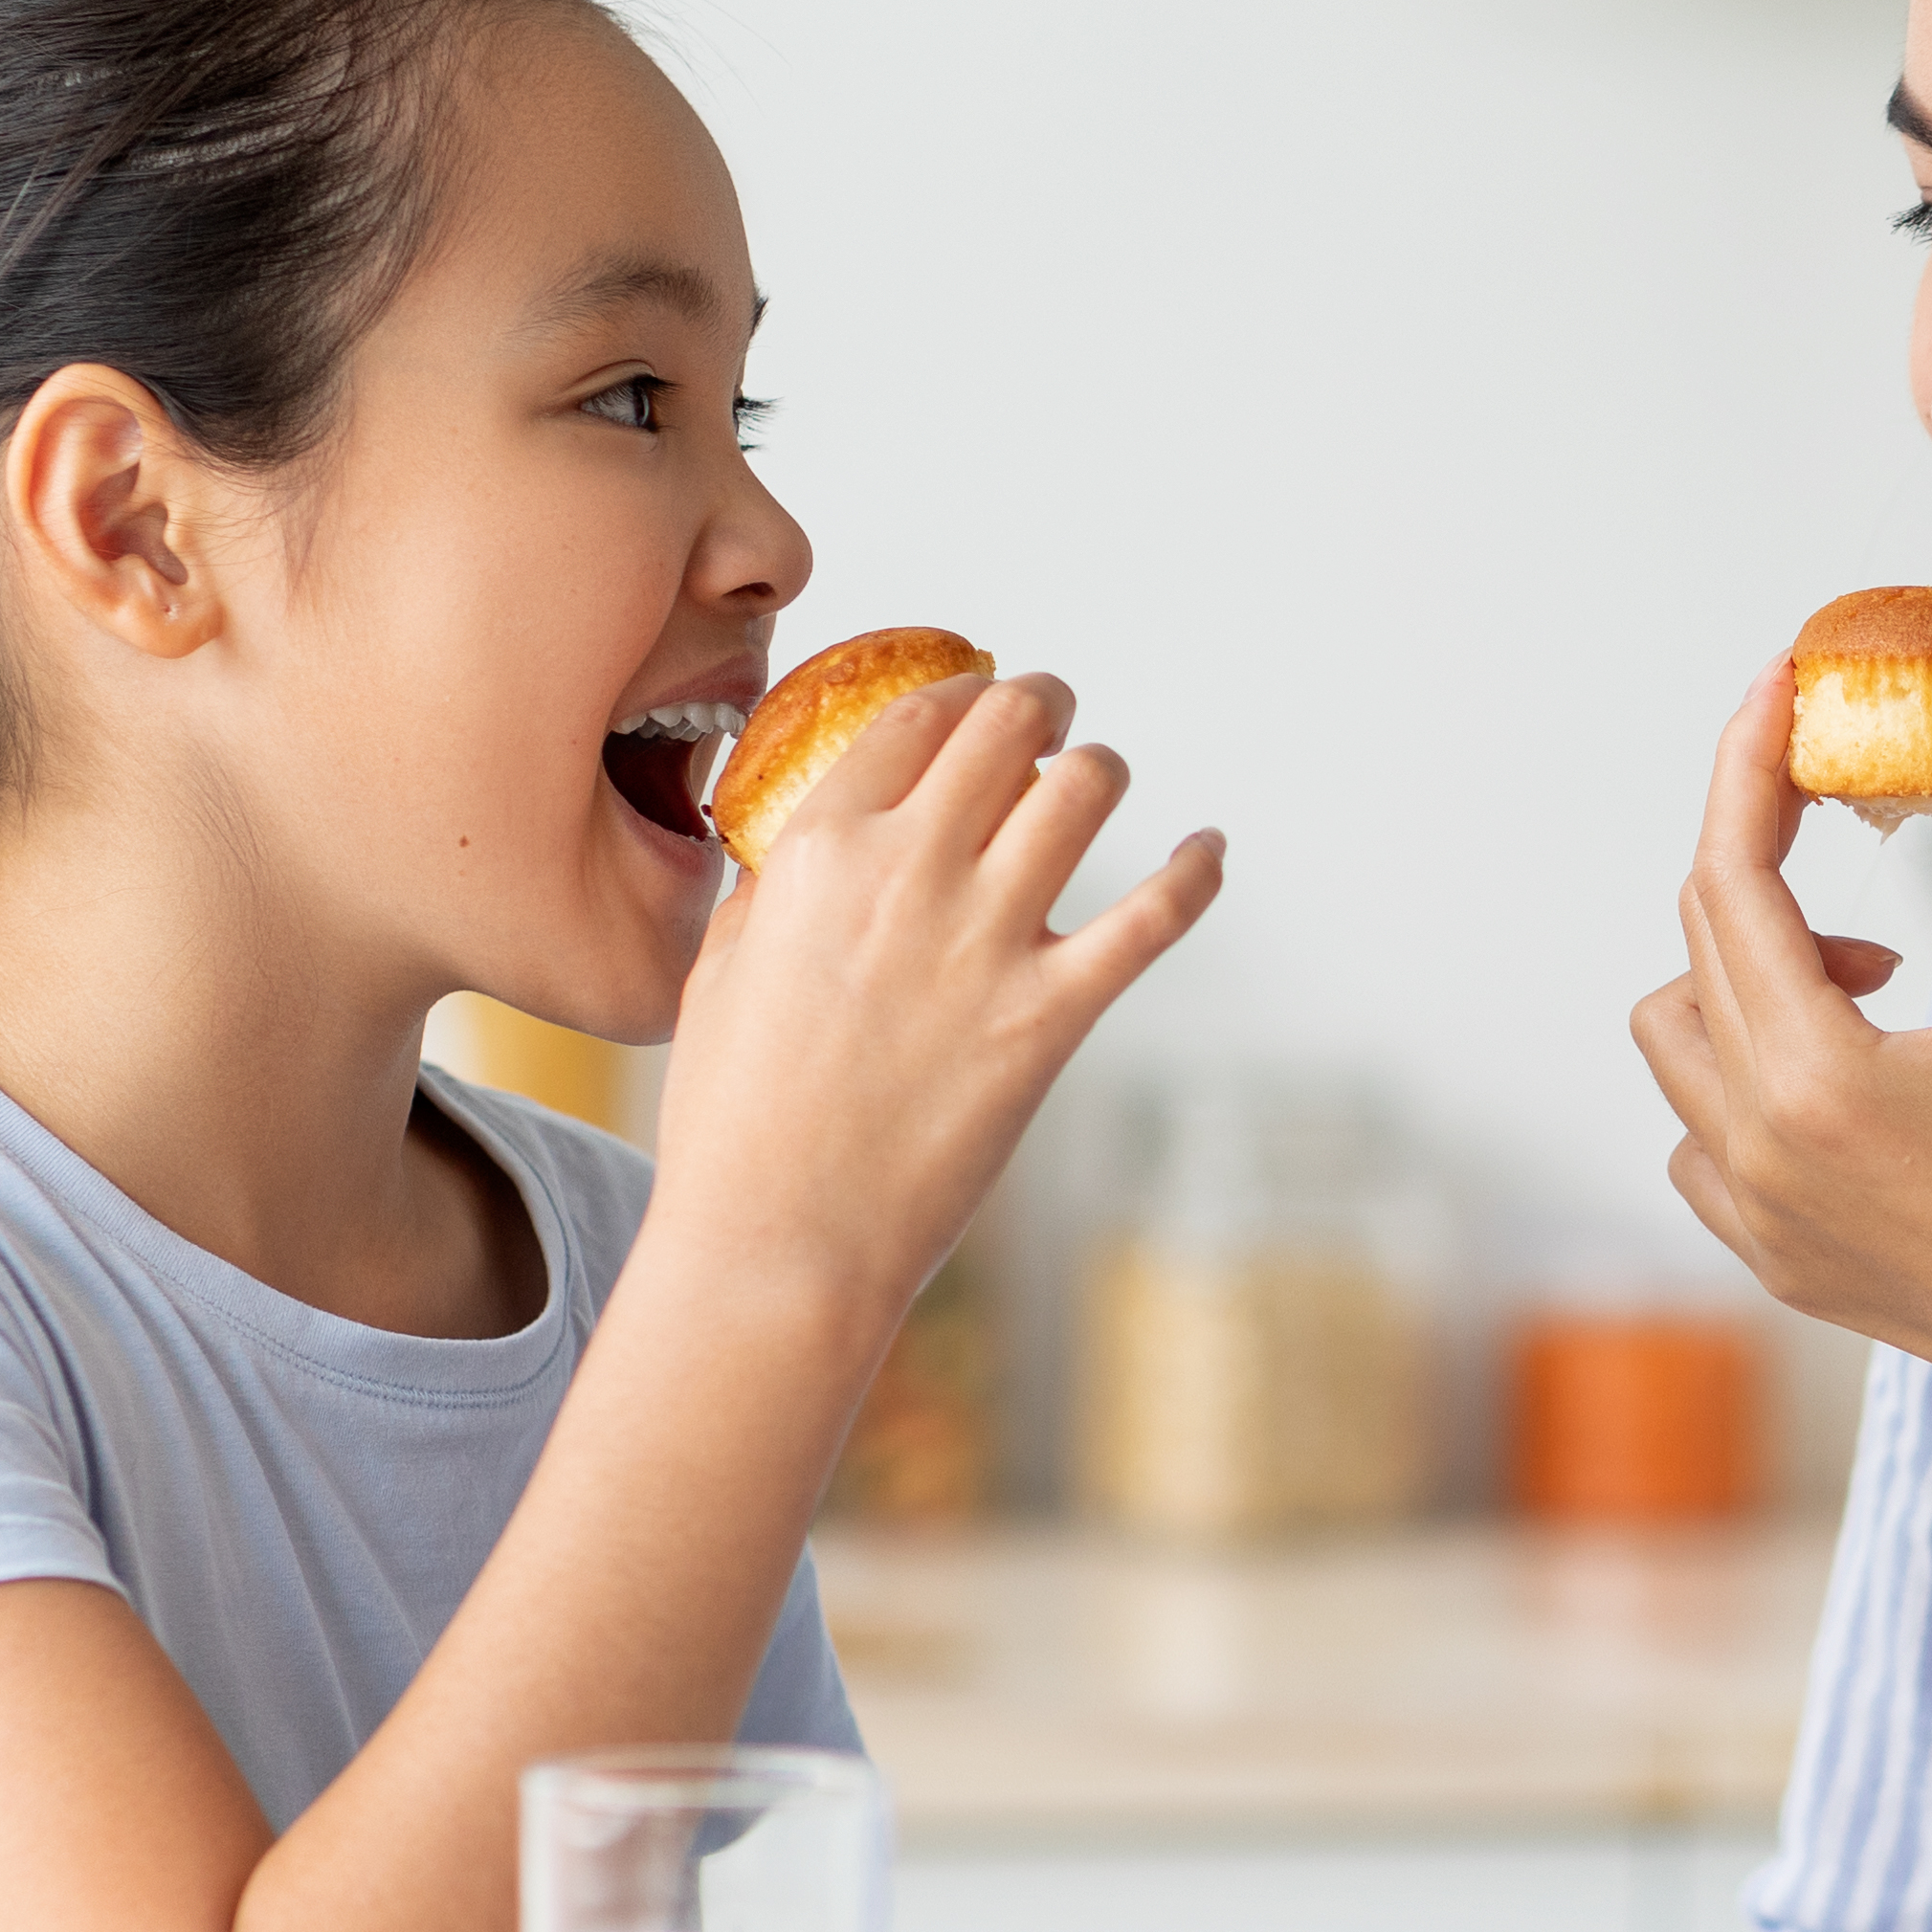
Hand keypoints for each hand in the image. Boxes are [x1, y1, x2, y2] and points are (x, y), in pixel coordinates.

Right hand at [653, 672, 1218, 1327]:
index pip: (914, 718)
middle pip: (1007, 727)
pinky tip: (1210, 850)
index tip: (979, 699)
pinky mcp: (1051, 1016)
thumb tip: (803, 855)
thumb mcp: (721, 973)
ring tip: (1099, 779)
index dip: (962, 691)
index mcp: (818, 852)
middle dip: (1040, 705)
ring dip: (1101, 770)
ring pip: (1085, 789)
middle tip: (1050, 717)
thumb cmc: (733, 1121)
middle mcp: (908, 872)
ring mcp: (986, 942)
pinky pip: (1156, 913)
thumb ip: (771, 893)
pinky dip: (1196, 871)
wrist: (778, 1239)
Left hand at [1630, 666, 1931, 1599]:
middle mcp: (1754, 1145)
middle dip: (1766, 855)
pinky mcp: (1766, 1255)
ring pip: (1675, 1034)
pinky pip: (1696, 1128)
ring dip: (1746, 973)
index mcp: (1817, 1076)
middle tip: (1846, 808)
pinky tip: (1845, 1075)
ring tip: (1872, 977)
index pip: (1734, 879)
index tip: (1782, 689)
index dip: (1749, 767)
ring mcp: (1749, 1211)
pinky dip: (1743, 1072)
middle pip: (1701, 940)